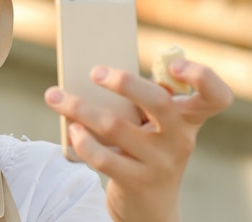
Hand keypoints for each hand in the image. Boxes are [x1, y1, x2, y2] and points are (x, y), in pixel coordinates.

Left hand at [45, 61, 232, 221]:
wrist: (150, 206)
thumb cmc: (147, 150)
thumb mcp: (155, 127)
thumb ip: (140, 100)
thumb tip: (97, 73)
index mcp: (188, 118)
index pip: (215, 96)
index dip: (202, 76)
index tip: (175, 65)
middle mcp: (180, 139)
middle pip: (158, 102)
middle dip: (124, 82)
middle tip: (95, 72)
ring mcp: (160, 162)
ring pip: (114, 125)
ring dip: (79, 107)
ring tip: (56, 96)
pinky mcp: (137, 181)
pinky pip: (102, 157)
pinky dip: (82, 140)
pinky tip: (71, 129)